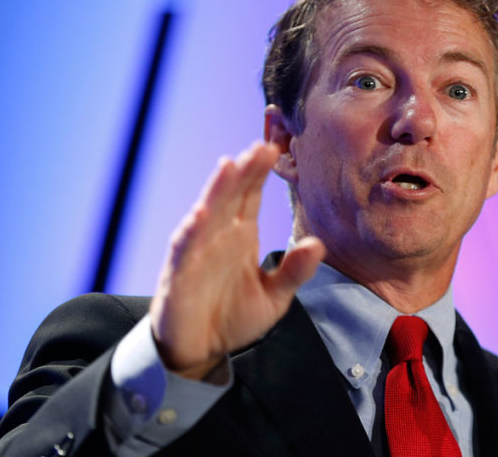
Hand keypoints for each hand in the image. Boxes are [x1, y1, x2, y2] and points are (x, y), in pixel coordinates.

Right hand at [149, 141, 324, 379]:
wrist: (199, 351)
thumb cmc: (234, 316)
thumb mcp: (274, 297)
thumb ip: (294, 272)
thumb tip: (318, 244)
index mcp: (241, 235)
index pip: (251, 195)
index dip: (261, 172)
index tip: (277, 146)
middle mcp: (218, 236)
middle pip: (231, 196)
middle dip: (245, 171)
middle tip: (262, 146)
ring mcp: (197, 252)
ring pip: (207, 214)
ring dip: (217, 190)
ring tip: (230, 166)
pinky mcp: (178, 275)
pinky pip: (184, 250)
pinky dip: (191, 233)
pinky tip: (199, 215)